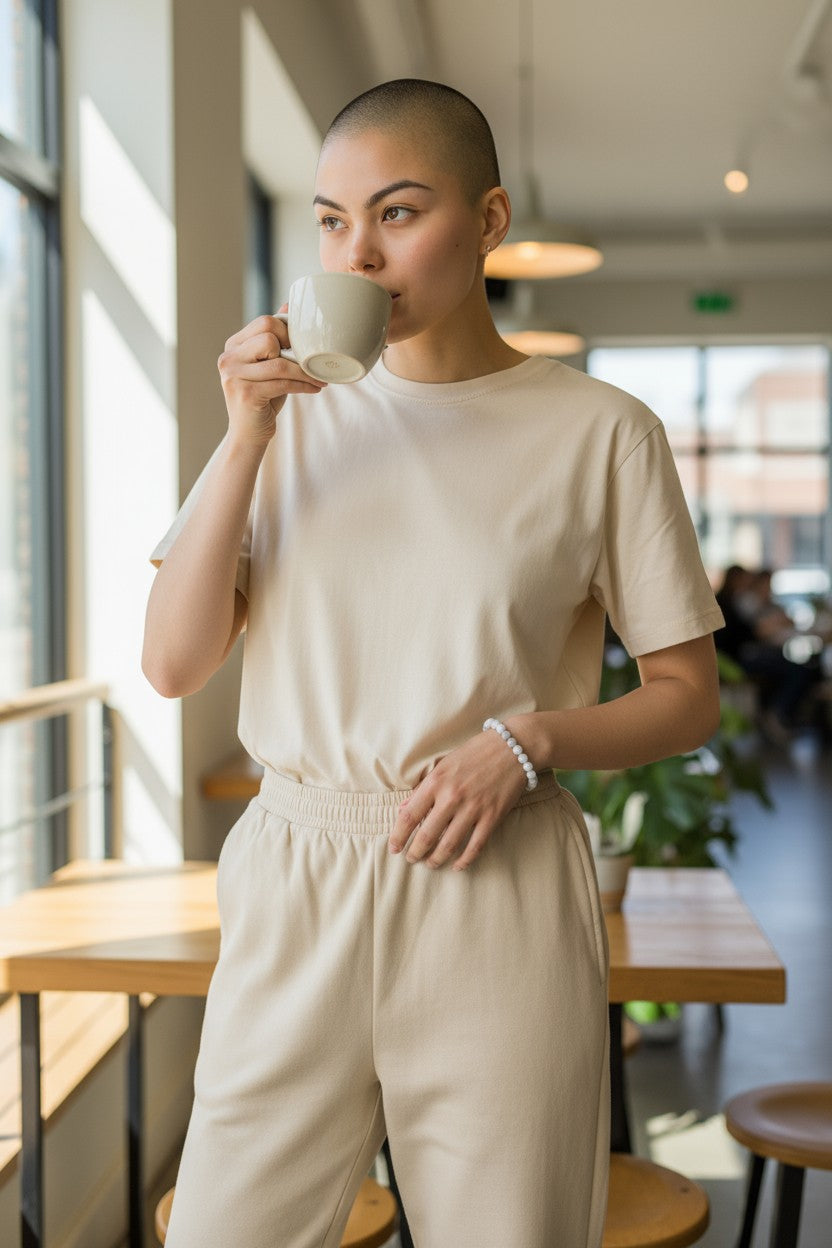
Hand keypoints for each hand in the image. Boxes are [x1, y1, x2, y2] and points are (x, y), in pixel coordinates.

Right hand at [217, 308, 326, 447]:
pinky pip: (282, 383)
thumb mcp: (269, 366)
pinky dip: (303, 385)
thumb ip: (275, 339)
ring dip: (304, 371)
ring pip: (279, 362)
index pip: (264, 322)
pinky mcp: (245, 393)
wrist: (249, 435)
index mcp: (233, 346)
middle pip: (269, 335)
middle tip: (309, 361)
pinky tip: (314, 388)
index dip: (288, 332)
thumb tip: (288, 305)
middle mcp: (228, 357)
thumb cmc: (262, 399)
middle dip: (294, 348)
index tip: (302, 347)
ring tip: (319, 378)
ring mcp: (233, 375)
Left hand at [388, 728, 529, 870]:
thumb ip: (423, 788)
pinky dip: (465, 860)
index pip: (409, 816)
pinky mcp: (492, 817)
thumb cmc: (474, 754)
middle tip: (411, 859)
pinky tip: (457, 866)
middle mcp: (452, 797)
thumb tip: (402, 810)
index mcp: (436, 782)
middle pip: (427, 835)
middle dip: (416, 852)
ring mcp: (473, 808)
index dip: (398, 836)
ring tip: (431, 864)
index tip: (394, 848)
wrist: (512, 748)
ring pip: (449, 845)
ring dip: (436, 859)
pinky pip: (475, 846)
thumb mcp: (443, 765)